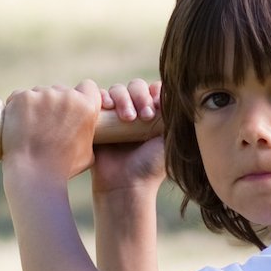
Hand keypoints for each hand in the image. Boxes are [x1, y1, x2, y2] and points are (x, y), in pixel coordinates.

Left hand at [1, 81, 102, 180]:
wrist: (34, 173)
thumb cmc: (62, 168)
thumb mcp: (89, 153)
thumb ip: (89, 134)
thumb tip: (84, 128)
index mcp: (87, 106)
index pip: (88, 87)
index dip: (82, 96)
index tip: (73, 107)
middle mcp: (67, 96)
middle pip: (62, 90)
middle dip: (56, 103)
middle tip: (47, 124)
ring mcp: (43, 94)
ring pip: (40, 93)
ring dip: (36, 105)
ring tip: (31, 128)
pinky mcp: (22, 97)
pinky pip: (20, 96)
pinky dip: (18, 107)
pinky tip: (18, 123)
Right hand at [92, 78, 166, 196]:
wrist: (126, 184)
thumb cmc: (151, 166)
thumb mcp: (170, 139)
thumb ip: (174, 114)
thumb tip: (171, 90)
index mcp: (154, 114)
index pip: (154, 89)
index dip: (154, 93)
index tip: (157, 109)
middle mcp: (135, 112)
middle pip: (136, 86)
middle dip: (140, 96)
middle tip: (143, 116)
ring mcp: (115, 115)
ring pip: (117, 89)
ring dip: (123, 98)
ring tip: (127, 119)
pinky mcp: (97, 120)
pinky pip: (97, 97)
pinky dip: (102, 96)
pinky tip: (107, 106)